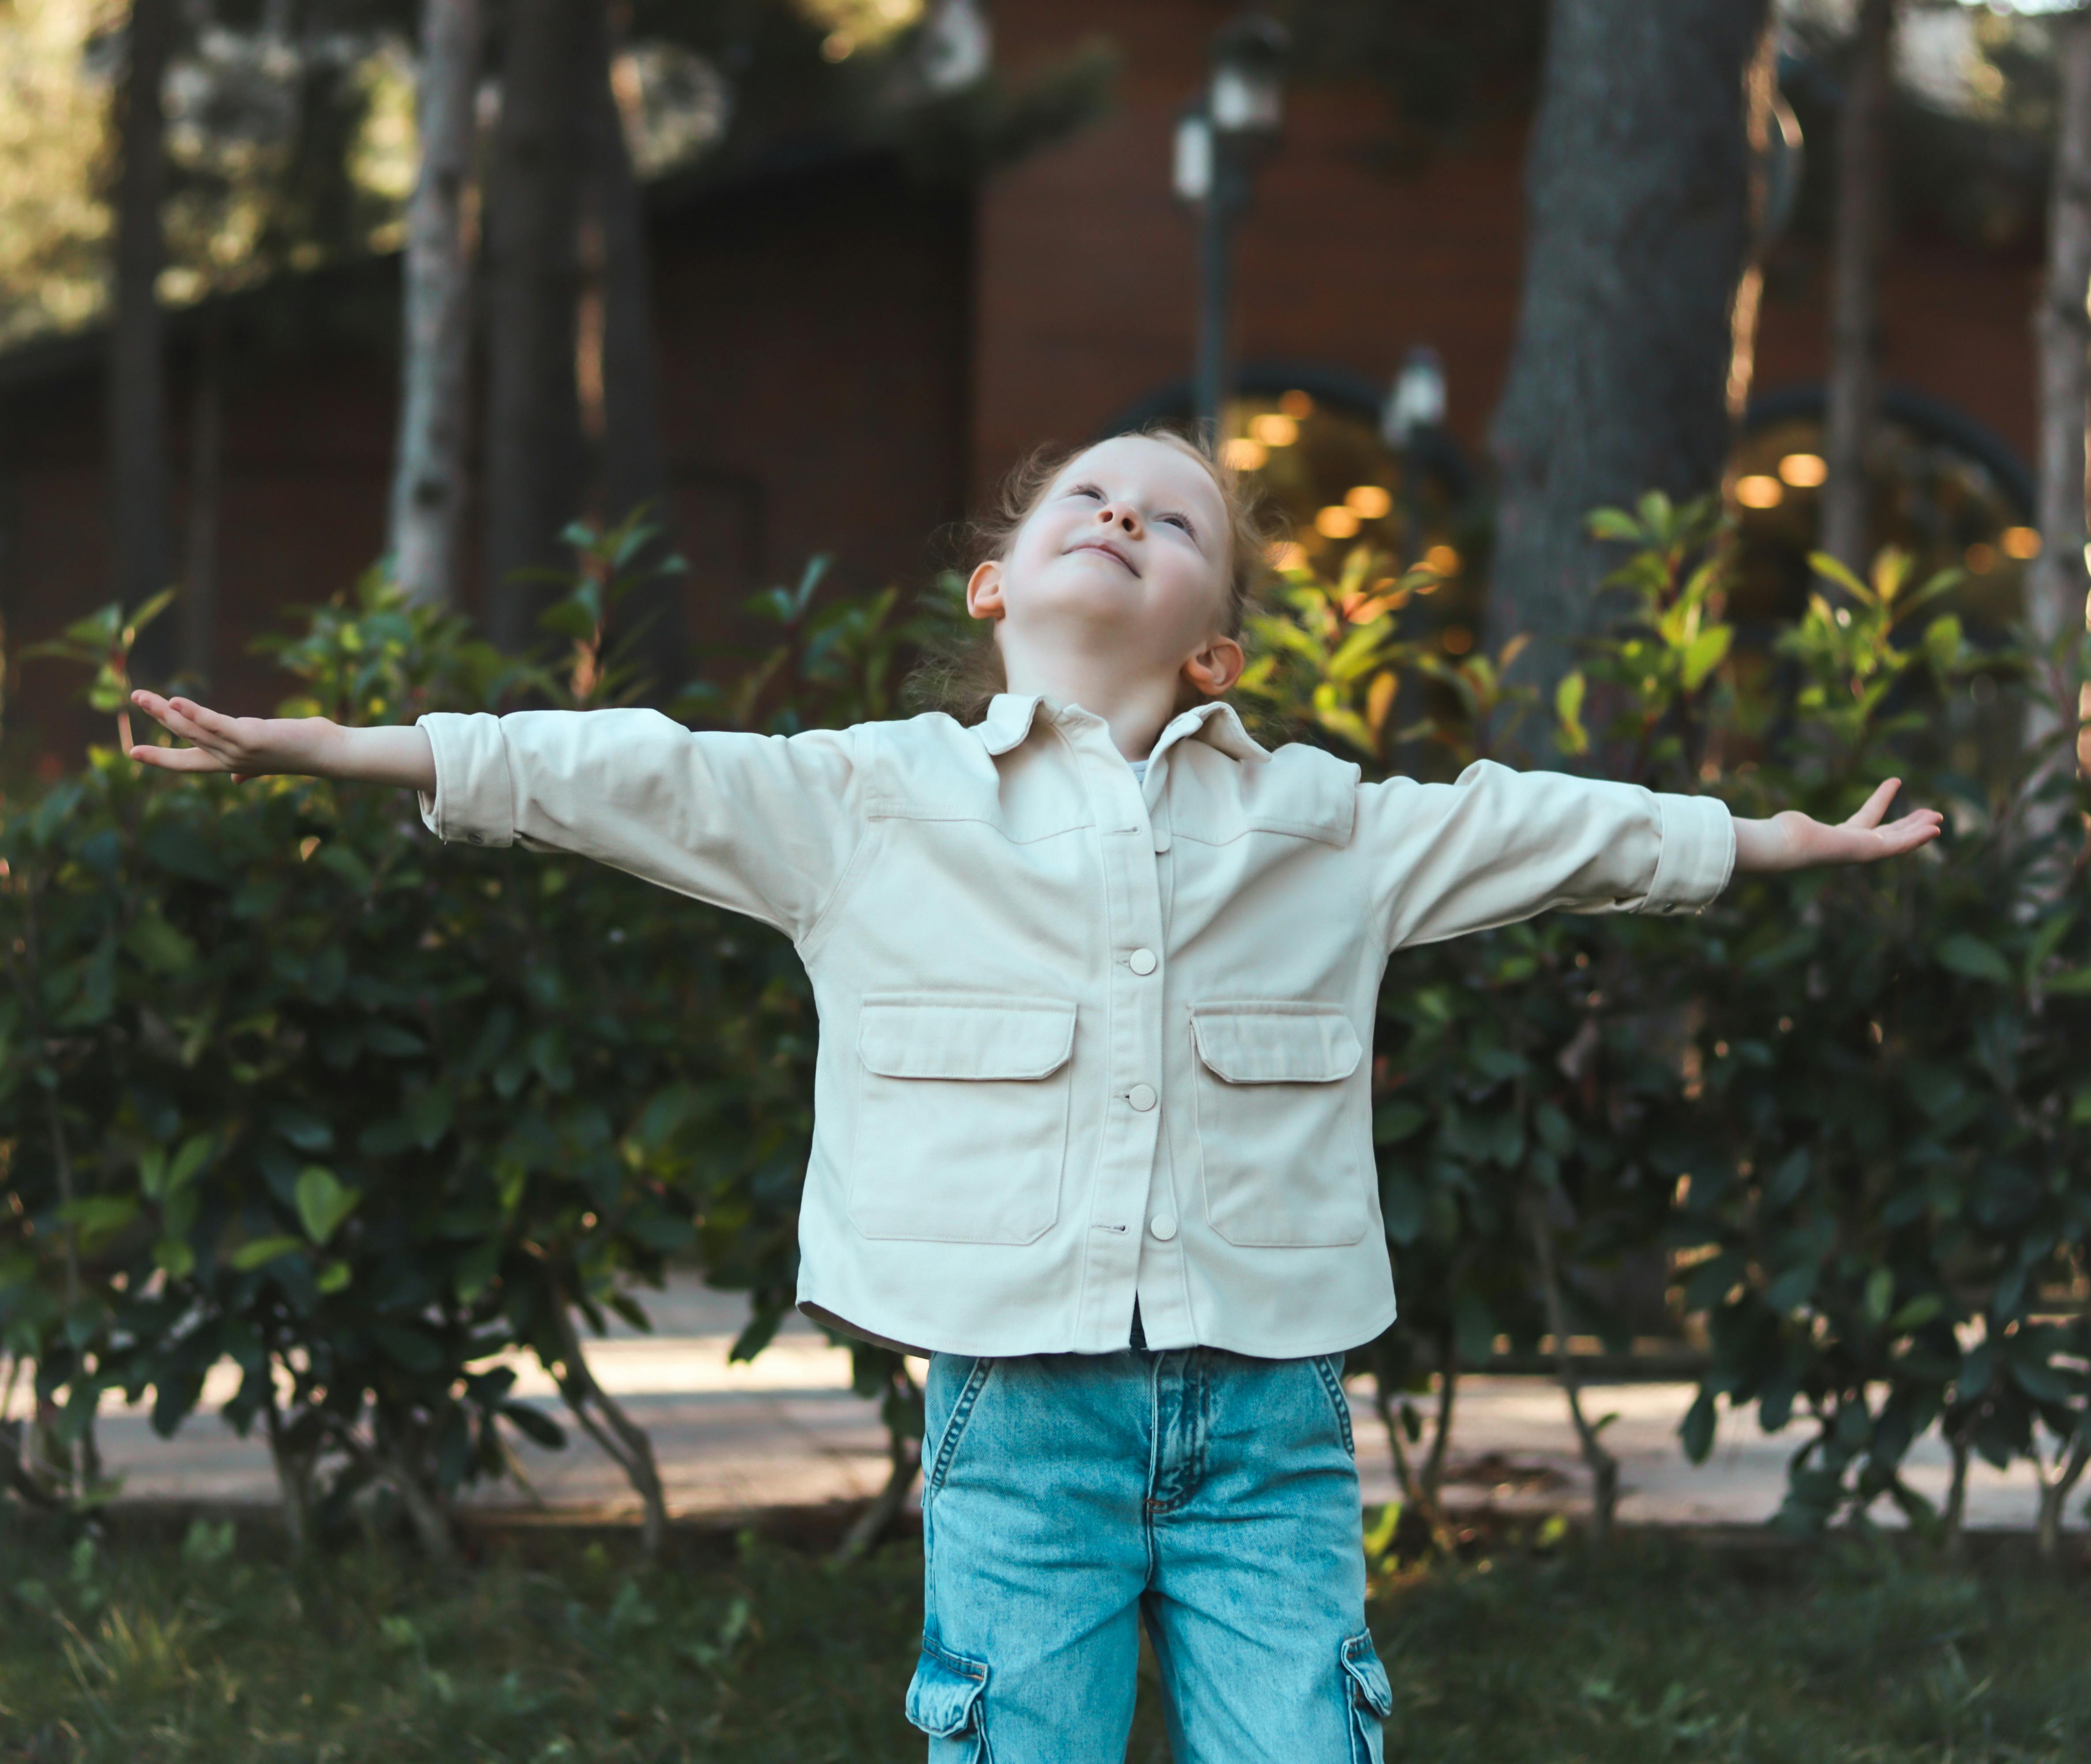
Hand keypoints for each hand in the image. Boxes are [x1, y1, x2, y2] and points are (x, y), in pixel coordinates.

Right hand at [127, 691, 339, 780]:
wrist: (327, 753)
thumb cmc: (298, 751)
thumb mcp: (265, 761)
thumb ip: (246, 769)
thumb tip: (237, 780)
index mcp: (229, 764)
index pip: (187, 763)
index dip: (160, 758)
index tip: (133, 752)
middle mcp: (229, 760)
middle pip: (185, 739)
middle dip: (158, 719)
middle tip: (135, 697)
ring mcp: (238, 751)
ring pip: (194, 731)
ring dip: (166, 712)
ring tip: (143, 696)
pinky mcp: (250, 739)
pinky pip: (216, 725)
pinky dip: (195, 714)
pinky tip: (176, 701)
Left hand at [1731, 779, 1943, 872]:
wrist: (1778, 848)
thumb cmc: (1774, 835)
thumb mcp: (1782, 818)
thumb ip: (1775, 814)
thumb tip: (1746, 813)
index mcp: (1834, 838)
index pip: (1863, 822)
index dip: (1879, 806)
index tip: (1892, 785)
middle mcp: (1849, 848)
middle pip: (1886, 835)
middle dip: (1908, 825)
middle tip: (1930, 814)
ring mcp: (1859, 853)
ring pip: (1896, 842)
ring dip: (1917, 831)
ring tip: (1938, 819)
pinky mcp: (1866, 853)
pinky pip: (1898, 846)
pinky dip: (1916, 837)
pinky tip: (1934, 829)